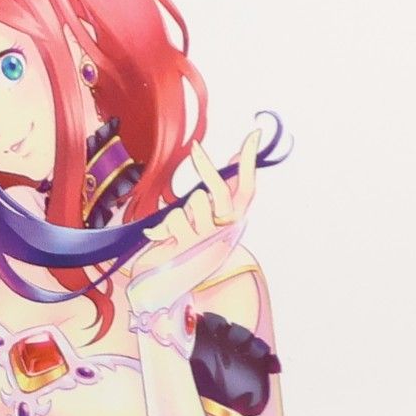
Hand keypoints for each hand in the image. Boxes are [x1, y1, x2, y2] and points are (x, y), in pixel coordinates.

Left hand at [129, 129, 257, 316]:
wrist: (179, 280)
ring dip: (181, 210)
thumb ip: (225, 190)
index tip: (253, 135)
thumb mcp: (214, 216)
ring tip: (178, 227)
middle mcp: (224, 228)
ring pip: (192, 202)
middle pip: (219, 192)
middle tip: (196, 148)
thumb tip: (237, 156)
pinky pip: (173, 218)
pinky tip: (162, 239)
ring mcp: (206, 237)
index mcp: (234, 218)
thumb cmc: (198, 241)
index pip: (247, 188)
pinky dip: (162, 227)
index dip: (250, 162)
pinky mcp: (185, 245)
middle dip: (206, 167)